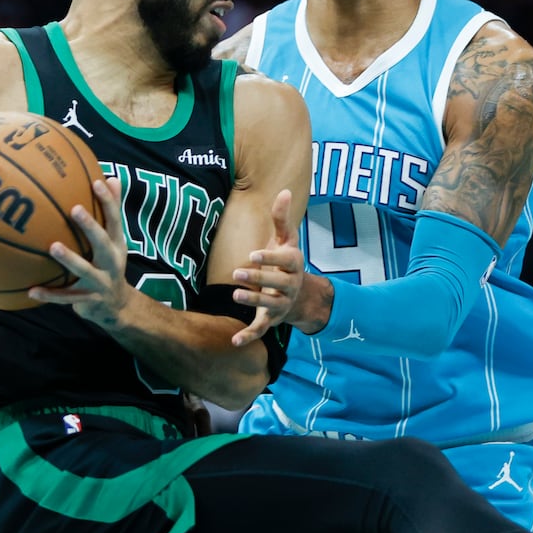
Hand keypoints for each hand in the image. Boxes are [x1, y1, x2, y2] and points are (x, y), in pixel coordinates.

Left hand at [28, 178, 132, 327]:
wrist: (117, 306)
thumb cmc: (109, 263)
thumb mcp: (115, 239)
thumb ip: (112, 211)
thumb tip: (112, 178)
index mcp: (117, 244)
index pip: (115, 219)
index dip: (108, 201)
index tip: (97, 182)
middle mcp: (112, 262)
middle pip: (103, 243)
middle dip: (91, 227)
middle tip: (75, 209)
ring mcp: (101, 282)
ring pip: (85, 270)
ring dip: (69, 259)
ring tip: (52, 247)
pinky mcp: (89, 300)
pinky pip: (66, 298)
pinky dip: (49, 295)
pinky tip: (30, 291)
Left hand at [229, 190, 304, 346]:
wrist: (299, 295)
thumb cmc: (286, 262)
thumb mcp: (286, 239)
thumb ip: (282, 218)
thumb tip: (283, 191)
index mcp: (294, 265)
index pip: (285, 261)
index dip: (270, 258)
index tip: (253, 254)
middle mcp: (290, 286)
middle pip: (276, 284)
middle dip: (258, 280)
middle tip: (237, 274)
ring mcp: (281, 304)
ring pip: (269, 305)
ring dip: (253, 302)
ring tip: (235, 296)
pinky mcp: (271, 320)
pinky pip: (260, 330)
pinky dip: (248, 337)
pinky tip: (234, 342)